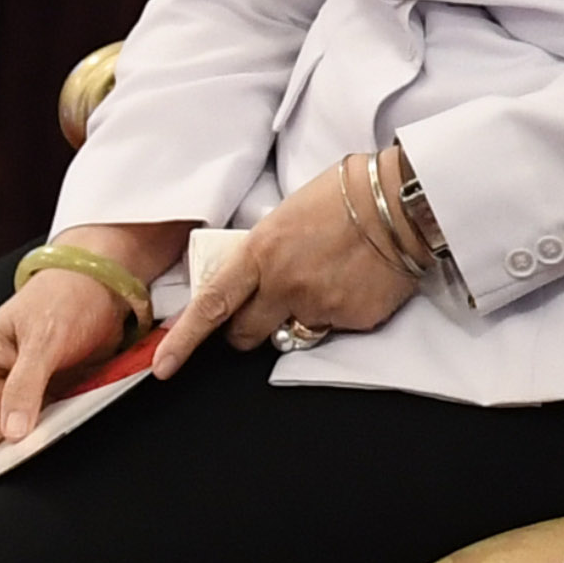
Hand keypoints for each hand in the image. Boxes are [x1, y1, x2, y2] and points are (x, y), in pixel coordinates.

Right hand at [0, 220, 181, 508]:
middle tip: (38, 446)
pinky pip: (34, 437)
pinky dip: (46, 439)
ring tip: (62, 410)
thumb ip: (26, 386)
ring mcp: (5, 399)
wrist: (98, 287)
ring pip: (10, 445)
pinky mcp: (33, 407)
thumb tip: (12, 436)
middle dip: (5, 457)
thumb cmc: (63, 300)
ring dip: (32, 447)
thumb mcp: (45, 338)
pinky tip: (63, 421)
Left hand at [152, 163, 428, 382]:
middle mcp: (284, 285)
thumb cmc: (343, 196)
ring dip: (297, 318)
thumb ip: (262, 254)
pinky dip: (339, 311)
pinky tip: (352, 282)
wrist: (399, 202)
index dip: (183, 340)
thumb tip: (253, 280)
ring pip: (292, 333)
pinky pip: (334, 328)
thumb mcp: (284, 217)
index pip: (211, 305)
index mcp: (260, 253)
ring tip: (324, 280)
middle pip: (247, 335)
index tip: (164, 366)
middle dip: (248, 330)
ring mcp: (319, 306)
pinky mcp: (352, 319)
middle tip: (265, 308)